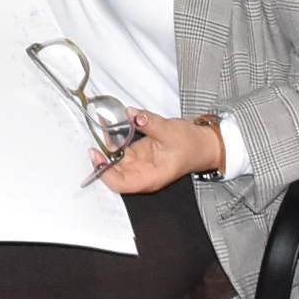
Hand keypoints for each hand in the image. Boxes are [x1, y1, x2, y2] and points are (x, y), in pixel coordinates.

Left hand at [98, 111, 225, 195]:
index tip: (97, 155)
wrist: (203, 144)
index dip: (105, 172)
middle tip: (95, 134)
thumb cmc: (191, 146)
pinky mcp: (139, 152)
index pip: (121, 183)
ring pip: (116, 156)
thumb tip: (133, 115)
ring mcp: (139, 163)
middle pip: (114, 170)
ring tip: (103, 121)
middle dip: (103, 153)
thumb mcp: (171, 132)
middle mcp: (142, 173)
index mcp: (150, 177)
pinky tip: (111, 122)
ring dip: (107, 141)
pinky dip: (115, 135)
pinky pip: (122, 146)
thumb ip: (150, 123)